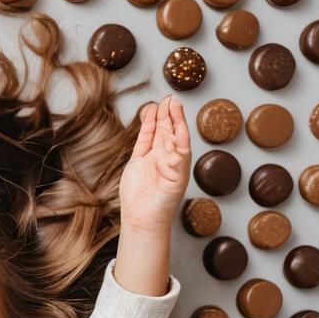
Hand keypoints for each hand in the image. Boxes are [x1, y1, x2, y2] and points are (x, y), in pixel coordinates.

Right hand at [119, 95, 191, 234]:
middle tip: (169, 98)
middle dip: (170, 114)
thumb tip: (176, 150)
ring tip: (159, 102)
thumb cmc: (161, 207)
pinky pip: (143, 139)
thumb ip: (174, 166)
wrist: (142, 219)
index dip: (179, 120)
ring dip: (159, 118)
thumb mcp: (173, 186)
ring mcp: (152, 158)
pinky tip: (148, 115)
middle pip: (169, 131)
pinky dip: (146, 127)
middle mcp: (167, 158)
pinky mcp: (138, 161)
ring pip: (157, 132)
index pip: (180, 137)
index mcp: (179, 163)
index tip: (176, 105)